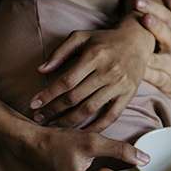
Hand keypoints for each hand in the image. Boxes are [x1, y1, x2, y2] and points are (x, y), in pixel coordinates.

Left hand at [29, 18, 154, 131]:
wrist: (137, 41)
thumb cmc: (104, 40)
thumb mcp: (81, 37)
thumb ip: (60, 52)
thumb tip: (40, 70)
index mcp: (93, 56)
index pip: (66, 81)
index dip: (48, 94)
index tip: (33, 104)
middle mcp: (107, 71)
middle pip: (75, 97)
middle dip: (53, 110)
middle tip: (39, 118)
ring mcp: (119, 85)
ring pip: (89, 109)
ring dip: (69, 121)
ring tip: (53, 126)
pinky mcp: (128, 95)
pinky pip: (110, 116)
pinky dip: (95, 127)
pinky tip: (80, 132)